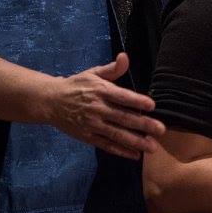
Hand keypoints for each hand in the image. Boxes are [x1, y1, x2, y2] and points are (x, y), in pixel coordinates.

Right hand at [42, 52, 164, 159]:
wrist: (50, 101)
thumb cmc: (77, 85)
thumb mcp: (93, 73)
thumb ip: (112, 69)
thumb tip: (125, 57)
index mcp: (101, 91)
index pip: (121, 96)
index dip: (136, 101)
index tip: (152, 105)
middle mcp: (97, 108)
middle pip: (123, 117)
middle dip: (143, 124)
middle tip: (161, 130)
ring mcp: (92, 124)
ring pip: (116, 134)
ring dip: (135, 141)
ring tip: (152, 147)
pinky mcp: (87, 136)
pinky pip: (106, 145)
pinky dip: (120, 151)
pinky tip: (135, 155)